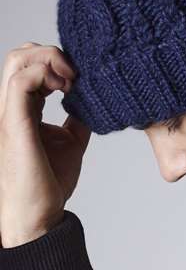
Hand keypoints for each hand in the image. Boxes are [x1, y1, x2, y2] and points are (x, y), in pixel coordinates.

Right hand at [0, 42, 90, 247]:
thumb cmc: (49, 181)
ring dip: (51, 60)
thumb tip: (92, 100)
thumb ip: (77, 117)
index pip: (29, 64)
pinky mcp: (13, 123)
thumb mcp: (71, 139)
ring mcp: (8, 113)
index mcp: (23, 108)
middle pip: (20, 54)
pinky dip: (46, 74)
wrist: (38, 216)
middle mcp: (11, 106)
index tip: (80, 78)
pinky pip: (21, 82)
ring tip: (71, 81)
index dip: (56, 61)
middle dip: (52, 53)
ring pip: (18, 60)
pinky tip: (65, 90)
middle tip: (76, 74)